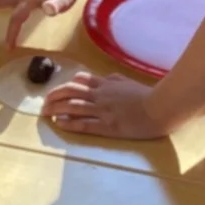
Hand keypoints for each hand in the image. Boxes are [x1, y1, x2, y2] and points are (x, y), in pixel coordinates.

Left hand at [44, 71, 173, 139]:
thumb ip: (115, 80)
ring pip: (73, 106)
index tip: (56, 92)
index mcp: (107, 84)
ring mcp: (103, 110)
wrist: (161, 107)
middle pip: (70, 91)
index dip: (65, 85)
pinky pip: (84, 123)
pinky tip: (59, 123)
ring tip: (44, 113)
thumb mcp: (130, 82)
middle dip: (54, 96)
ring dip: (56, 109)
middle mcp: (101, 95)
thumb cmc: (149, 96)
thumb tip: (105, 78)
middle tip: (43, 103)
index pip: (80, 81)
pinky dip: (69, 123)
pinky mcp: (107, 126)